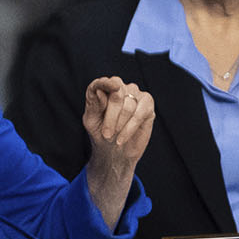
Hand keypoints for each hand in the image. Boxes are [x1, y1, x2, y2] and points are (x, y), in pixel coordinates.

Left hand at [81, 76, 153, 227]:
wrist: (114, 157)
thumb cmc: (99, 140)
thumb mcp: (90, 121)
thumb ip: (94, 99)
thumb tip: (106, 83)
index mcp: (103, 91)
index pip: (103, 82)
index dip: (102, 91)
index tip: (99, 109)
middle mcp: (121, 91)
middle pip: (118, 92)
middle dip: (112, 117)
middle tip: (107, 137)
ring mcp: (136, 99)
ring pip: (132, 101)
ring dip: (123, 123)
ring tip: (116, 141)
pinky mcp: (148, 109)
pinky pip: (145, 108)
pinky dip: (135, 124)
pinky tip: (127, 139)